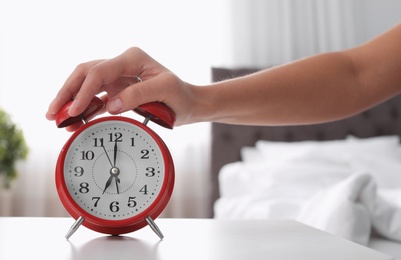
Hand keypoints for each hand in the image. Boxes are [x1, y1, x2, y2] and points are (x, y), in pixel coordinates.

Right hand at [46, 47, 199, 130]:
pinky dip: (84, 109)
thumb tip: (110, 106)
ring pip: (86, 85)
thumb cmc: (181, 95)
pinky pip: (95, 99)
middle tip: (53, 113)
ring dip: (70, 101)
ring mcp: (118, 79)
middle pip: (85, 74)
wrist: (189, 104)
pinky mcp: (118, 92)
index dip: (83, 91)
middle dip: (67, 93)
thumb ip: (137, 95)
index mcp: (132, 58)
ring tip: (57, 119)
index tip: (74, 111)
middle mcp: (122, 65)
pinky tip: (75, 120)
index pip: (99, 71)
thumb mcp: (164, 90)